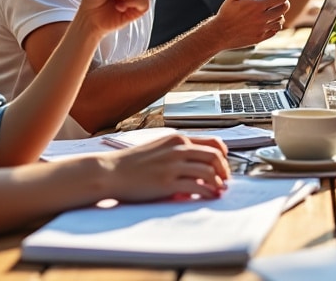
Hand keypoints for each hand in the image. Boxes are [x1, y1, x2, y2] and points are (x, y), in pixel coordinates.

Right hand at [97, 135, 230, 200]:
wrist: (111, 171)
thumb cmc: (132, 163)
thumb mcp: (159, 148)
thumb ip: (178, 152)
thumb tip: (196, 164)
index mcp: (177, 139)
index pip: (213, 142)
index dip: (224, 155)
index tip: (224, 165)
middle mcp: (178, 149)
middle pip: (215, 156)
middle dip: (225, 170)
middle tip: (225, 180)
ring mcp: (173, 166)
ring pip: (209, 171)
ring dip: (218, 183)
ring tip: (218, 190)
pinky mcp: (167, 183)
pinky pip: (197, 187)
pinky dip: (207, 192)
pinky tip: (207, 196)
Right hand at [210, 0, 290, 48]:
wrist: (220, 33)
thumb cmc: (227, 11)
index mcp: (257, 5)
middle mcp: (262, 18)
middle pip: (284, 8)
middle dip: (284, 2)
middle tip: (278, 1)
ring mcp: (262, 29)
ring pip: (281, 20)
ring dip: (279, 14)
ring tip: (272, 11)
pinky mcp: (260, 38)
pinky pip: (275, 30)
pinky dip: (275, 24)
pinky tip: (268, 21)